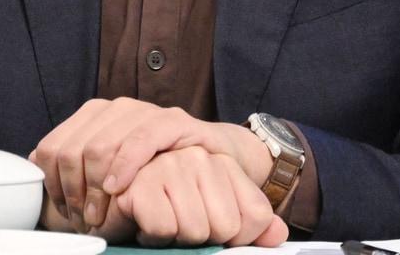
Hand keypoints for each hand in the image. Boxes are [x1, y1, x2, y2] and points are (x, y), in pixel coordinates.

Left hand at [30, 98, 271, 229]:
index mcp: (95, 116)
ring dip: (95, 188)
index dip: (53, 184)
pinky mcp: (175, 122)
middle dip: (74, 191)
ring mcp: (145, 113)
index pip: (53, 146)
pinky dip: (125, 165)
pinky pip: (142, 138)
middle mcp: (117, 109)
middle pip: (73, 149)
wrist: (215, 161)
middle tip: (85, 220)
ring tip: (100, 215)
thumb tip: (31, 167)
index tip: (65, 211)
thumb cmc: (159, 172)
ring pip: (101, 144)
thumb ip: (78, 169)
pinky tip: (118, 188)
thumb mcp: (112, 171)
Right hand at [113, 146, 287, 247]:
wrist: (121, 195)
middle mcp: (201, 158)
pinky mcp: (141, 179)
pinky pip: (163, 228)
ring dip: (176, 241)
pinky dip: (153, 237)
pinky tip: (142, 224)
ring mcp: (171, 164)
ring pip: (196, 230)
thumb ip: (252, 226)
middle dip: (203, 241)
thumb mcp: (221, 217)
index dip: (237, 238)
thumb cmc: (172, 212)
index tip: (216, 236)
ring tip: (162, 225)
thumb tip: (277, 237)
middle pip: (226, 227)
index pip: (255, 215)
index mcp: (226, 165)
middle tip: (181, 229)